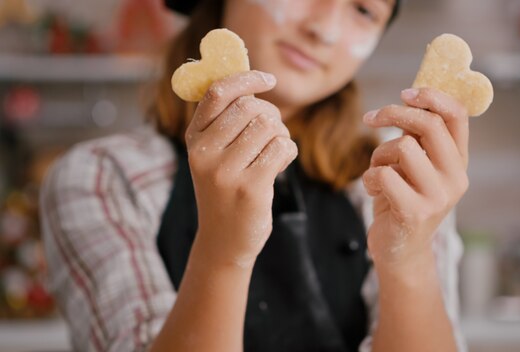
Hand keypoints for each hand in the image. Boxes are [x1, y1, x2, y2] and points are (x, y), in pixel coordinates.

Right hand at [185, 70, 297, 266]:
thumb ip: (228, 121)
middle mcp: (204, 153)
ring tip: (273, 153)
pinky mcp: (249, 188)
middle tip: (272, 135)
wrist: (224, 242)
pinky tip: (279, 166)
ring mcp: (225, 172)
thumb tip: (254, 81)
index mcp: (194, 138)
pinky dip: (288, 152)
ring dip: (281, 136)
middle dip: (272, 116)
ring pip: (270, 126)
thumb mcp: (215, 155)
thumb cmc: (226, 191)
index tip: (268, 79)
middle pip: (251, 107)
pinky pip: (282, 147)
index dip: (247, 78)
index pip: (218, 92)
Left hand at [362, 87, 468, 275]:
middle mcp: (456, 178)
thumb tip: (408, 98)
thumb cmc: (402, 201)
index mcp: (458, 161)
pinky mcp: (415, 212)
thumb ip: (417, 138)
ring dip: (378, 155)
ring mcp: (438, 197)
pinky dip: (370, 178)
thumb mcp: (415, 166)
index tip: (406, 92)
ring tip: (378, 173)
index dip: (432, 96)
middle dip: (394, 114)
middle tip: (371, 118)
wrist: (400, 252)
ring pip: (402, 147)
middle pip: (429, 124)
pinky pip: (384, 174)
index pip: (457, 116)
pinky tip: (375, 192)